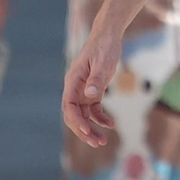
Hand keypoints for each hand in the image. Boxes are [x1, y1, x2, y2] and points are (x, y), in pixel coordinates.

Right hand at [61, 28, 119, 147]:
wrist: (108, 36)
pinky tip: (110, 124)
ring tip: (102, 141)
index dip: (76, 120)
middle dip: (82, 130)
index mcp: (73, 80)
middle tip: (96, 143)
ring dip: (91, 128)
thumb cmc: (104, 47)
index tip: (87, 130)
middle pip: (73, 115)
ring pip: (83, 115)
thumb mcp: (102, 63)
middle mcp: (75, 88)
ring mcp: (83, 91)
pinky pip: (93, 110)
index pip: (69, 105)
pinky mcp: (93, 91)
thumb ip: (96, 79)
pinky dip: (100, 118)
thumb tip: (90, 95)